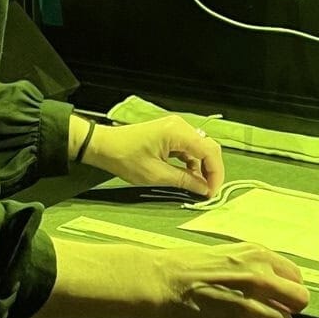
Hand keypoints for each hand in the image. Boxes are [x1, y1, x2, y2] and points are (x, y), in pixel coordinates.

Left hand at [82, 115, 224, 196]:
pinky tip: (188, 177)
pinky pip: (189, 148)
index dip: (215, 173)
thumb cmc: (124, 158)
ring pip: (200, 149)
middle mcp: (181, 126)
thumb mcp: (155, 174)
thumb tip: (204, 189)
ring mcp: (176, 128)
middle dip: (211, 170)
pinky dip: (192, 163)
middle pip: (208, 148)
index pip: (209, 151)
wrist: (103, 145)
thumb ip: (184, 181)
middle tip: (208, 191)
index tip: (212, 192)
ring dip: (202, 168)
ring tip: (198, 187)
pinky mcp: (171, 133)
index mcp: (177, 132)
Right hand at [151, 241, 310, 317]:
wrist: (166, 282)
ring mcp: (250, 307)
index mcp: (260, 257)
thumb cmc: (193, 264)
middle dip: (289, 306)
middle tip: (274, 307)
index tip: (280, 292)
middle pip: (299, 301)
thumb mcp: (233, 251)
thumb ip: (260, 263)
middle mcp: (261, 280)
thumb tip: (279, 278)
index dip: (289, 287)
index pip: (297, 278)